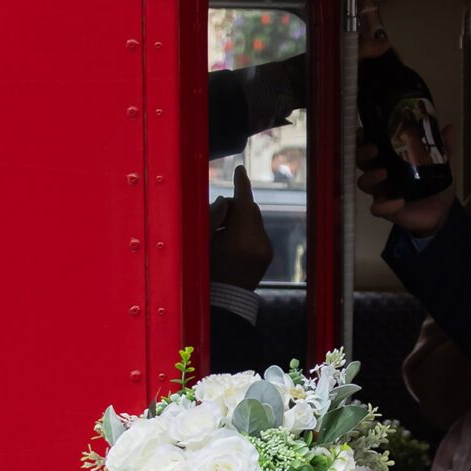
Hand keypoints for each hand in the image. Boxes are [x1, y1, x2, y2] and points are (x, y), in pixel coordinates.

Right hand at [208, 164, 273, 290]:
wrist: (223, 301)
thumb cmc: (205, 271)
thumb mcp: (202, 242)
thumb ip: (213, 217)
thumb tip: (224, 201)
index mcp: (243, 240)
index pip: (244, 203)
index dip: (241, 184)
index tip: (240, 169)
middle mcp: (260, 243)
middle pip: (250, 209)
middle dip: (235, 205)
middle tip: (216, 216)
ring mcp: (266, 250)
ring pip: (254, 220)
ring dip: (239, 217)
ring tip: (220, 233)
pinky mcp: (267, 255)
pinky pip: (257, 232)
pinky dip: (244, 229)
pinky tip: (230, 241)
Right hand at [357, 122, 456, 236]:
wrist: (441, 212)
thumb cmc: (435, 185)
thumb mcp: (442, 165)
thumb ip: (444, 147)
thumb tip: (449, 127)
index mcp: (391, 158)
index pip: (370, 143)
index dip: (363, 137)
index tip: (366, 131)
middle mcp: (382, 172)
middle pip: (361, 160)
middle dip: (363, 153)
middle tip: (374, 150)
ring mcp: (382, 191)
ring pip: (364, 182)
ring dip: (370, 177)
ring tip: (383, 173)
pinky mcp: (386, 209)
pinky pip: (377, 208)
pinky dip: (386, 205)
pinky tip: (399, 202)